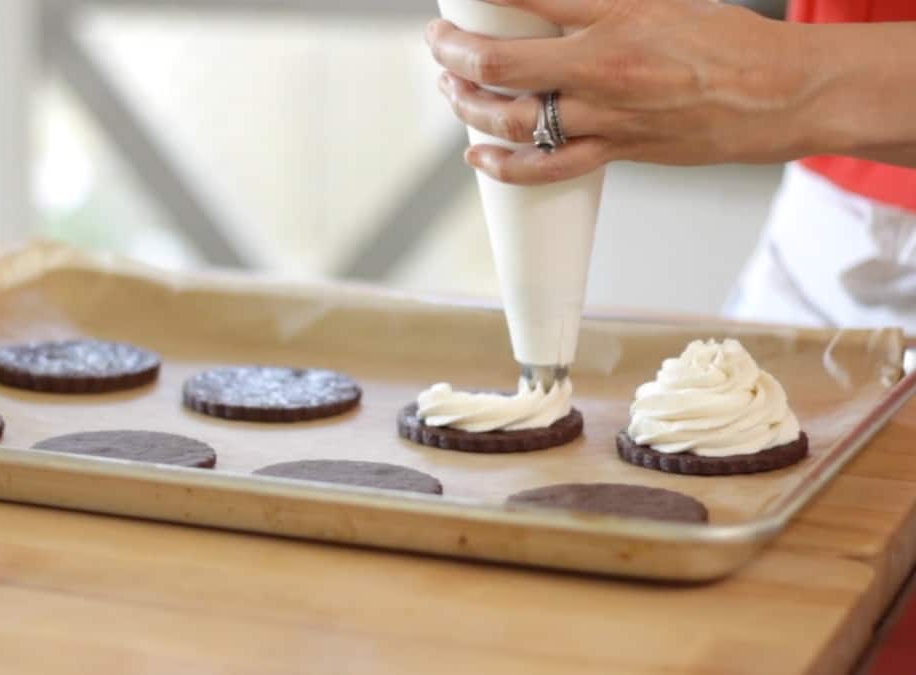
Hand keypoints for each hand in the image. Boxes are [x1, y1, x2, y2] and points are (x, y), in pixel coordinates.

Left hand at [427, 0, 821, 184]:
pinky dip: (503, 165)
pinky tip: (477, 155)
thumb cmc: (729, 43)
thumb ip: (598, 4)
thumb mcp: (660, 1)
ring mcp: (608, 116)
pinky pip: (546, 168)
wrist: (784, 93)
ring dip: (468, 106)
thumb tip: (547, 7)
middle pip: (499, 64)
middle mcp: (603, 67)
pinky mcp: (618, 152)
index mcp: (617, 15)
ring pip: (513, 119)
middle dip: (454, 53)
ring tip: (450, 90)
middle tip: (437, 43)